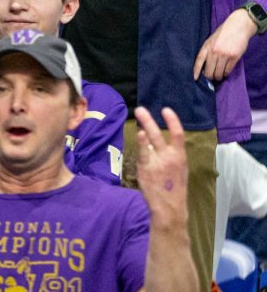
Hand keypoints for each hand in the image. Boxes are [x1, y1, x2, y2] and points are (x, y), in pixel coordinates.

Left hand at [133, 107, 188, 223]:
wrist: (170, 207)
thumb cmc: (173, 188)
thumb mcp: (177, 169)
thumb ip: (168, 155)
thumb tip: (153, 141)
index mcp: (180, 157)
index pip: (178, 135)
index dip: (173, 121)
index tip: (166, 110)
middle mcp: (170, 157)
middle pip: (159, 134)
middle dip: (150, 120)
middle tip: (140, 109)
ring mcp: (158, 162)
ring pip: (150, 140)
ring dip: (143, 126)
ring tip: (136, 115)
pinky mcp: (146, 169)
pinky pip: (143, 153)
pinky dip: (141, 143)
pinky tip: (139, 134)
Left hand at [192, 8, 256, 81]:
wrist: (238, 26)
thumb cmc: (223, 33)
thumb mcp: (210, 40)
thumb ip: (207, 50)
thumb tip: (204, 65)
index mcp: (206, 47)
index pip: (199, 61)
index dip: (196, 71)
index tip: (195, 79)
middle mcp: (214, 52)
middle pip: (209, 70)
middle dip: (210, 76)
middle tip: (211, 78)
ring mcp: (224, 55)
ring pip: (219, 72)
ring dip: (219, 76)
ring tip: (219, 76)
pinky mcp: (234, 56)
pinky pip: (228, 70)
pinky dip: (226, 73)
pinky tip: (225, 72)